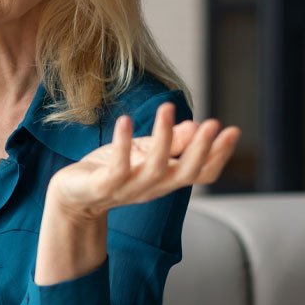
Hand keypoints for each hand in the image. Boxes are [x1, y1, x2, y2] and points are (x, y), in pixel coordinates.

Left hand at [45, 103, 241, 223]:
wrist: (72, 196)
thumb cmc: (110, 171)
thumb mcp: (143, 153)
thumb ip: (169, 143)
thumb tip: (196, 127)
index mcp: (166, 179)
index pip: (201, 173)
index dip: (219, 155)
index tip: (233, 130)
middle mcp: (153, 187)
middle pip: (185, 174)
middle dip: (201, 149)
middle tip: (213, 123)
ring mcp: (128, 189)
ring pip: (154, 168)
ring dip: (163, 139)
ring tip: (168, 108)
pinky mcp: (103, 186)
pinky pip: (117, 167)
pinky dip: (122, 143)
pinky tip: (126, 120)